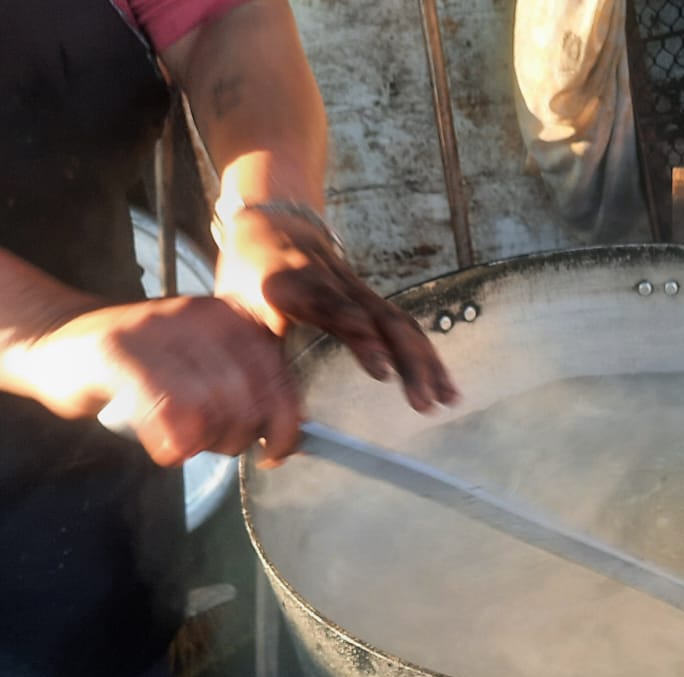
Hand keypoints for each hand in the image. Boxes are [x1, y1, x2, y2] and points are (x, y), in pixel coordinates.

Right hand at [6, 296, 301, 466]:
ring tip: (186, 444)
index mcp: (229, 317)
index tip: (278, 450)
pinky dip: (169, 442)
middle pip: (247, 398)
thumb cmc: (138, 365)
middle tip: (214, 445)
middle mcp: (199, 316)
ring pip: (209, 407)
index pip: (278, 375)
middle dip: (239, 437)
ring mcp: (157, 331)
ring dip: (203, 442)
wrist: (57, 338)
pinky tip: (164, 449)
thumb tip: (288, 432)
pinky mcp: (118, 353)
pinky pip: (164, 410)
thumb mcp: (202, 365)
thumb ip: (244, 389)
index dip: (286, 423)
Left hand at [213, 205, 457, 413]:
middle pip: (380, 317)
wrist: (272, 230)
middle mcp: (333, 284)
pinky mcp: (374, 299)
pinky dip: (428, 358)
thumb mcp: (237, 317)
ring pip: (399, 322)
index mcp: (290, 284)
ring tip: (444, 400)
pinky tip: (446, 388)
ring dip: (426, 363)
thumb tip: (271, 439)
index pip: (332, 308)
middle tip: (421, 403)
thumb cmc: (249, 281)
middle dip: (407, 360)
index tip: (381, 371)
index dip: (360, 336)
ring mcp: (359, 289)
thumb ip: (255, 368)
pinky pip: (406, 326)